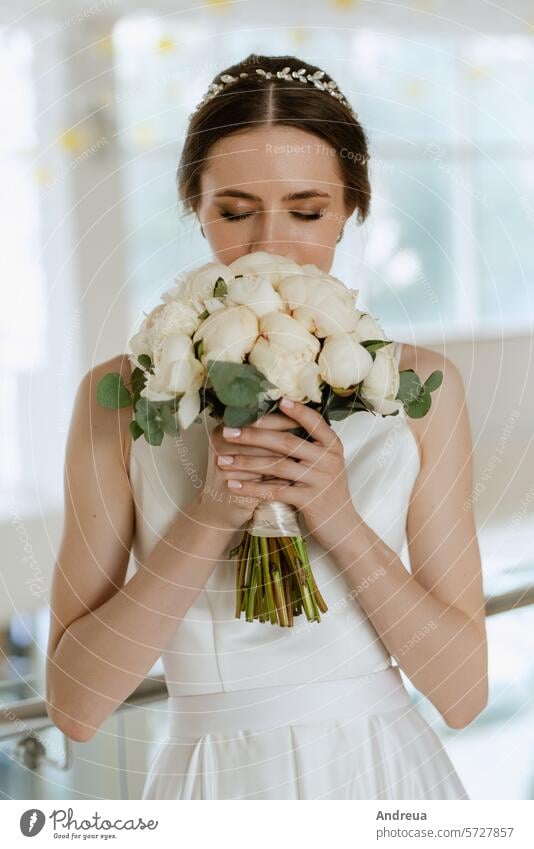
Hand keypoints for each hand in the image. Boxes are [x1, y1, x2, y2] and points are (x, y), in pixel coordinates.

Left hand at [216, 397, 358, 552]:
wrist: (343, 527)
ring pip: (277, 466)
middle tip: (228, 432)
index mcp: (332, 445)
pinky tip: (233, 486)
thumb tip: (279, 421)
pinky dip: (252, 488)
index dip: (296, 411)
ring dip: (246, 462)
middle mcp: (328, 459)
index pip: (314, 421)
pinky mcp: (311, 500)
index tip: (276, 400)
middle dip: (254, 436)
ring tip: (222, 460)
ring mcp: (320, 479)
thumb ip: (309, 445)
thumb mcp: (325, 463)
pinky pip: (276, 491)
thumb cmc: (326, 490)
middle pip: (286, 442)